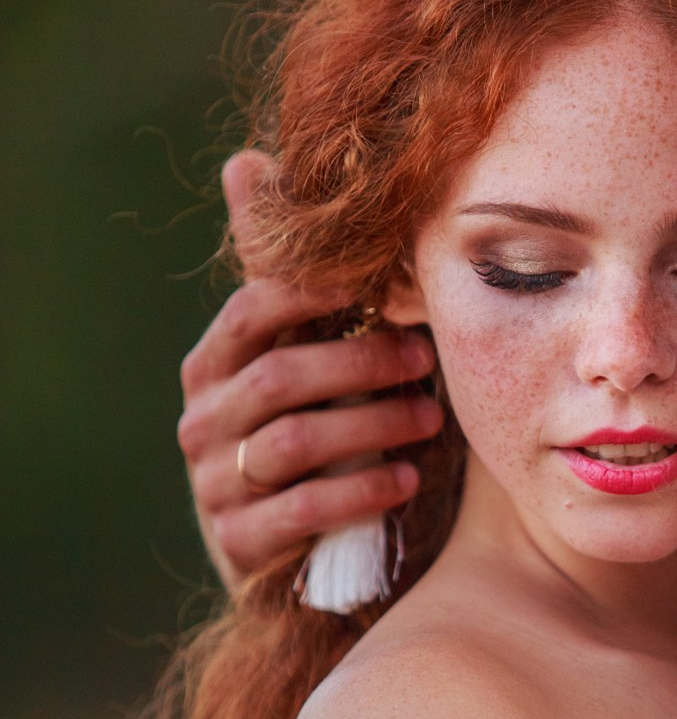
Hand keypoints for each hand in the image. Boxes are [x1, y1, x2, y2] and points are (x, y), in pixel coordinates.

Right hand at [178, 151, 440, 590]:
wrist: (300, 560)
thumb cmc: (314, 439)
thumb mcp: (306, 363)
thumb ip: (290, 283)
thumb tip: (247, 159)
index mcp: (214, 366)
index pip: (253, 310)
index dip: (317, 293)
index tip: (384, 286)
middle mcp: (202, 421)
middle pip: (280, 377)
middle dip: (361, 363)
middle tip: (427, 358)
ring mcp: (214, 485)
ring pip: (295, 442)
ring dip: (374, 426)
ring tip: (432, 419)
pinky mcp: (238, 544)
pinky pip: (301, 511)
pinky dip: (361, 491)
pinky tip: (407, 480)